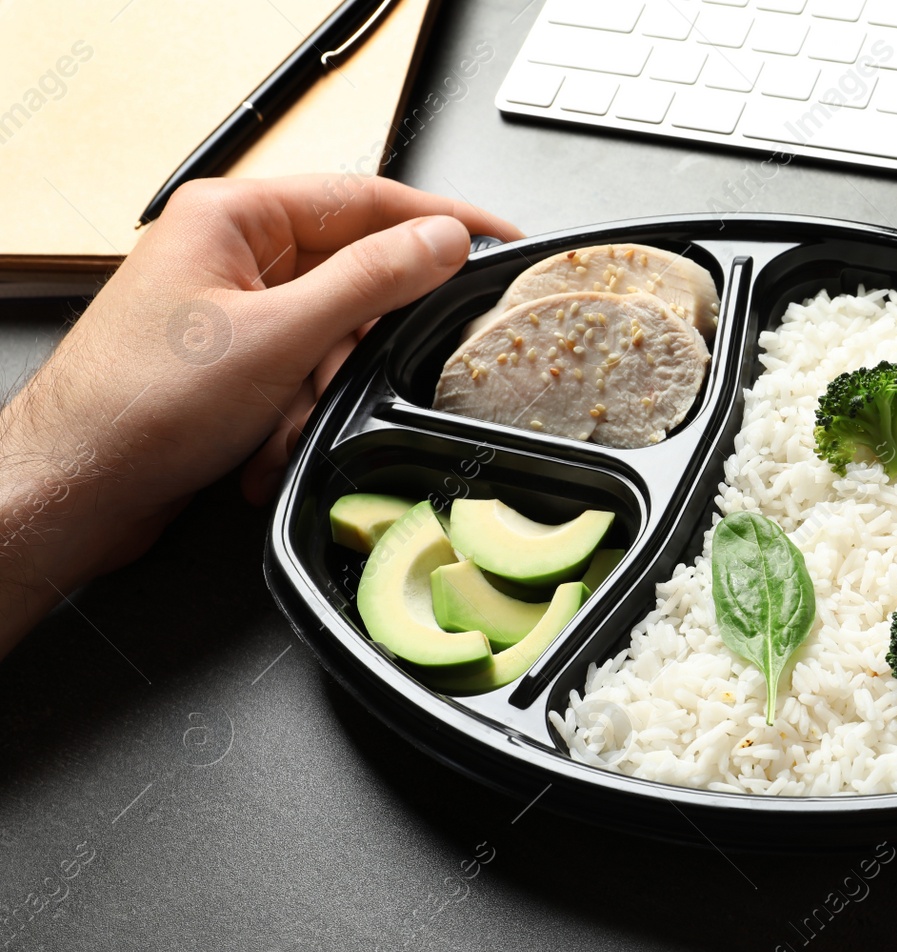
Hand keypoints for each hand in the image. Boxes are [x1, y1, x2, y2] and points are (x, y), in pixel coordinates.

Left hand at [0, 175, 520, 654]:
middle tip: (390, 369)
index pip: (365, 198)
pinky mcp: (230, 362)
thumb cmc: (140, 406)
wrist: (76, 488)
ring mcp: (229, 309)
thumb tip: (442, 241)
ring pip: (328, 339)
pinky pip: (298, 378)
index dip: (441, 220)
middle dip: (357, 346)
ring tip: (283, 428)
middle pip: (350, 277)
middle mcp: (230, 255)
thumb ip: (373, 280)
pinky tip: (262, 448)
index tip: (499, 237)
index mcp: (233, 218)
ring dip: (316, 396)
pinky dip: (293, 418)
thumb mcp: (283, 338)